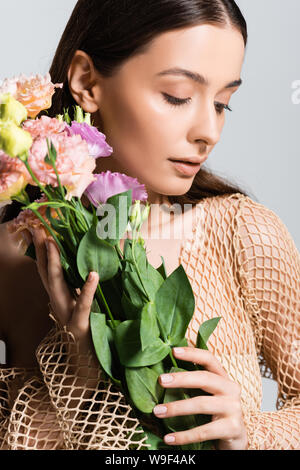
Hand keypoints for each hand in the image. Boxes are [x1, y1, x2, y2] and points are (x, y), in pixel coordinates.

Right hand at [29, 227, 98, 360]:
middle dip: (41, 251)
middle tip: (38, 229)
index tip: (38, 230)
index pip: (46, 271)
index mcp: (59, 299)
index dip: (41, 251)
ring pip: (57, 286)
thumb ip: (78, 292)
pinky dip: (87, 289)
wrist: (84, 368)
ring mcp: (67, 314)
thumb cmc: (85, 336)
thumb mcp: (79, 309)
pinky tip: (93, 275)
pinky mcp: (80, 325)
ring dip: (54, 263)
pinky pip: (82, 304)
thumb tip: (85, 272)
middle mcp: (58, 304)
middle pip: (46, 274)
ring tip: (54, 243)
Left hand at [153, 347, 247, 449]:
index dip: (192, 353)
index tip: (173, 351)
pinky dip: (184, 435)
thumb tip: (163, 375)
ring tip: (157, 411)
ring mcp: (234, 408)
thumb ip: (193, 384)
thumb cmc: (215, 413)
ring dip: (176, 408)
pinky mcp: (233, 428)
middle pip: (205, 379)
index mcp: (223, 378)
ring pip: (201, 404)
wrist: (236, 440)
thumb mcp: (207, 395)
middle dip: (181, 379)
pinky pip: (204, 431)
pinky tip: (169, 438)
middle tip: (161, 380)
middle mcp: (231, 389)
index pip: (209, 359)